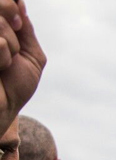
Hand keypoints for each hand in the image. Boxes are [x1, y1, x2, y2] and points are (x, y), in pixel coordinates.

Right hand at [0, 1, 42, 128]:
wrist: (2, 111)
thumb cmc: (14, 86)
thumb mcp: (30, 55)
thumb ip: (25, 28)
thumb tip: (20, 2)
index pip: (4, 4)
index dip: (12, 8)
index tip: (19, 25)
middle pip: (2, 8)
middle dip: (13, 31)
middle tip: (12, 51)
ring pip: (0, 25)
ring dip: (10, 47)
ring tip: (3, 65)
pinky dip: (4, 56)